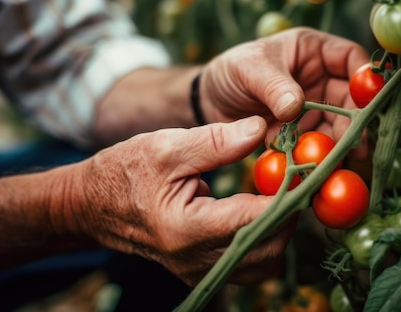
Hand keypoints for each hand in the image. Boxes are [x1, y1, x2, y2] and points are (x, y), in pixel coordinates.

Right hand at [69, 116, 293, 285]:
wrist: (94, 206)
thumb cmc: (127, 171)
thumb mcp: (167, 146)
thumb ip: (215, 140)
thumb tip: (260, 129)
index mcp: (187, 228)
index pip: (256, 219)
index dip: (288, 196)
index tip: (306, 172)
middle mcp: (196, 260)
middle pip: (268, 247)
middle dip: (290, 214)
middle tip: (297, 181)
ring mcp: (200, 271)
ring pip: (264, 263)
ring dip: (281, 230)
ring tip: (281, 194)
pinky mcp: (203, 271)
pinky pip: (249, 265)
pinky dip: (265, 240)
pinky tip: (263, 210)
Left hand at [199, 28, 369, 152]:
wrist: (207, 102)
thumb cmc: (230, 71)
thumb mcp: (248, 69)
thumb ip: (273, 86)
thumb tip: (296, 105)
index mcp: (313, 50)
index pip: (350, 59)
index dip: (364, 79)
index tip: (369, 103)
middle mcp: (319, 77)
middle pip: (350, 98)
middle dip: (354, 121)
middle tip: (355, 145)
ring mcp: (313, 105)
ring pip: (338, 124)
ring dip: (339, 143)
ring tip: (337, 161)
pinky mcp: (303, 130)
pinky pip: (318, 142)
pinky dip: (319, 155)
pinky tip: (318, 168)